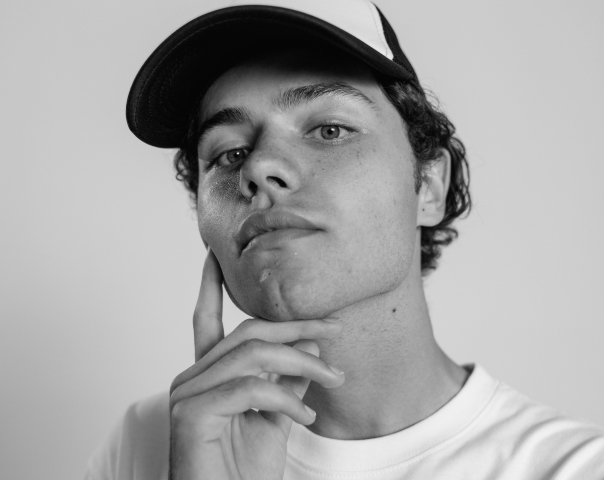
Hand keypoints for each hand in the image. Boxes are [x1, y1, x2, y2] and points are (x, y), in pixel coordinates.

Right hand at [168, 249, 344, 479]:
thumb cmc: (243, 471)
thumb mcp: (277, 416)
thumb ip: (288, 379)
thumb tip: (310, 344)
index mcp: (207, 375)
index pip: (206, 320)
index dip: (210, 286)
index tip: (216, 256)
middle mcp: (191, 377)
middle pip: (247, 333)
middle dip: (296, 327)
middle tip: (335, 329)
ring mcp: (187, 393)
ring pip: (252, 354)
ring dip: (301, 361)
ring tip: (333, 376)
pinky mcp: (191, 412)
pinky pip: (249, 387)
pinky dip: (285, 398)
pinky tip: (306, 413)